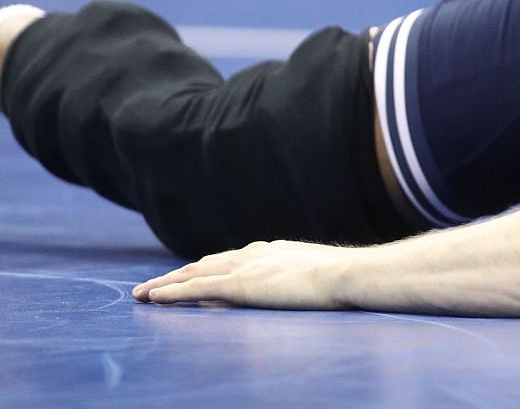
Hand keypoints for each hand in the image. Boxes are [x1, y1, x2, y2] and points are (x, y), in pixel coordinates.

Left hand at [134, 240, 352, 309]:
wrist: (347, 274)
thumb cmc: (341, 279)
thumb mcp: (310, 275)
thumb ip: (288, 279)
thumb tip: (276, 289)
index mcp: (272, 251)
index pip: (229, 260)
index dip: (204, 268)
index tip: (188, 274)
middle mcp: (254, 254)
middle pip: (205, 263)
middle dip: (176, 274)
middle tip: (152, 285)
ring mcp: (245, 268)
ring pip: (194, 273)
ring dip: (166, 282)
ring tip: (143, 292)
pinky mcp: (240, 285)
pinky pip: (196, 289)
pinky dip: (172, 292)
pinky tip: (153, 297)